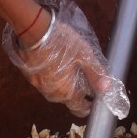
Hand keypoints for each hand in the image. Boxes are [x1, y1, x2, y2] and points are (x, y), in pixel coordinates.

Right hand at [2, 0, 128, 119]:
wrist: (32, 29)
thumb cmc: (61, 42)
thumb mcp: (84, 54)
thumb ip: (95, 73)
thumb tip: (107, 88)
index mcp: (65, 91)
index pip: (79, 109)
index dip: (88, 105)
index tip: (94, 97)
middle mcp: (50, 93)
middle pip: (67, 99)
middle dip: (77, 91)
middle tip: (83, 76)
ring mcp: (37, 85)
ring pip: (54, 90)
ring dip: (63, 84)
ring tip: (70, 68)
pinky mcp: (28, 75)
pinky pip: (43, 81)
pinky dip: (51, 76)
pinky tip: (54, 63)